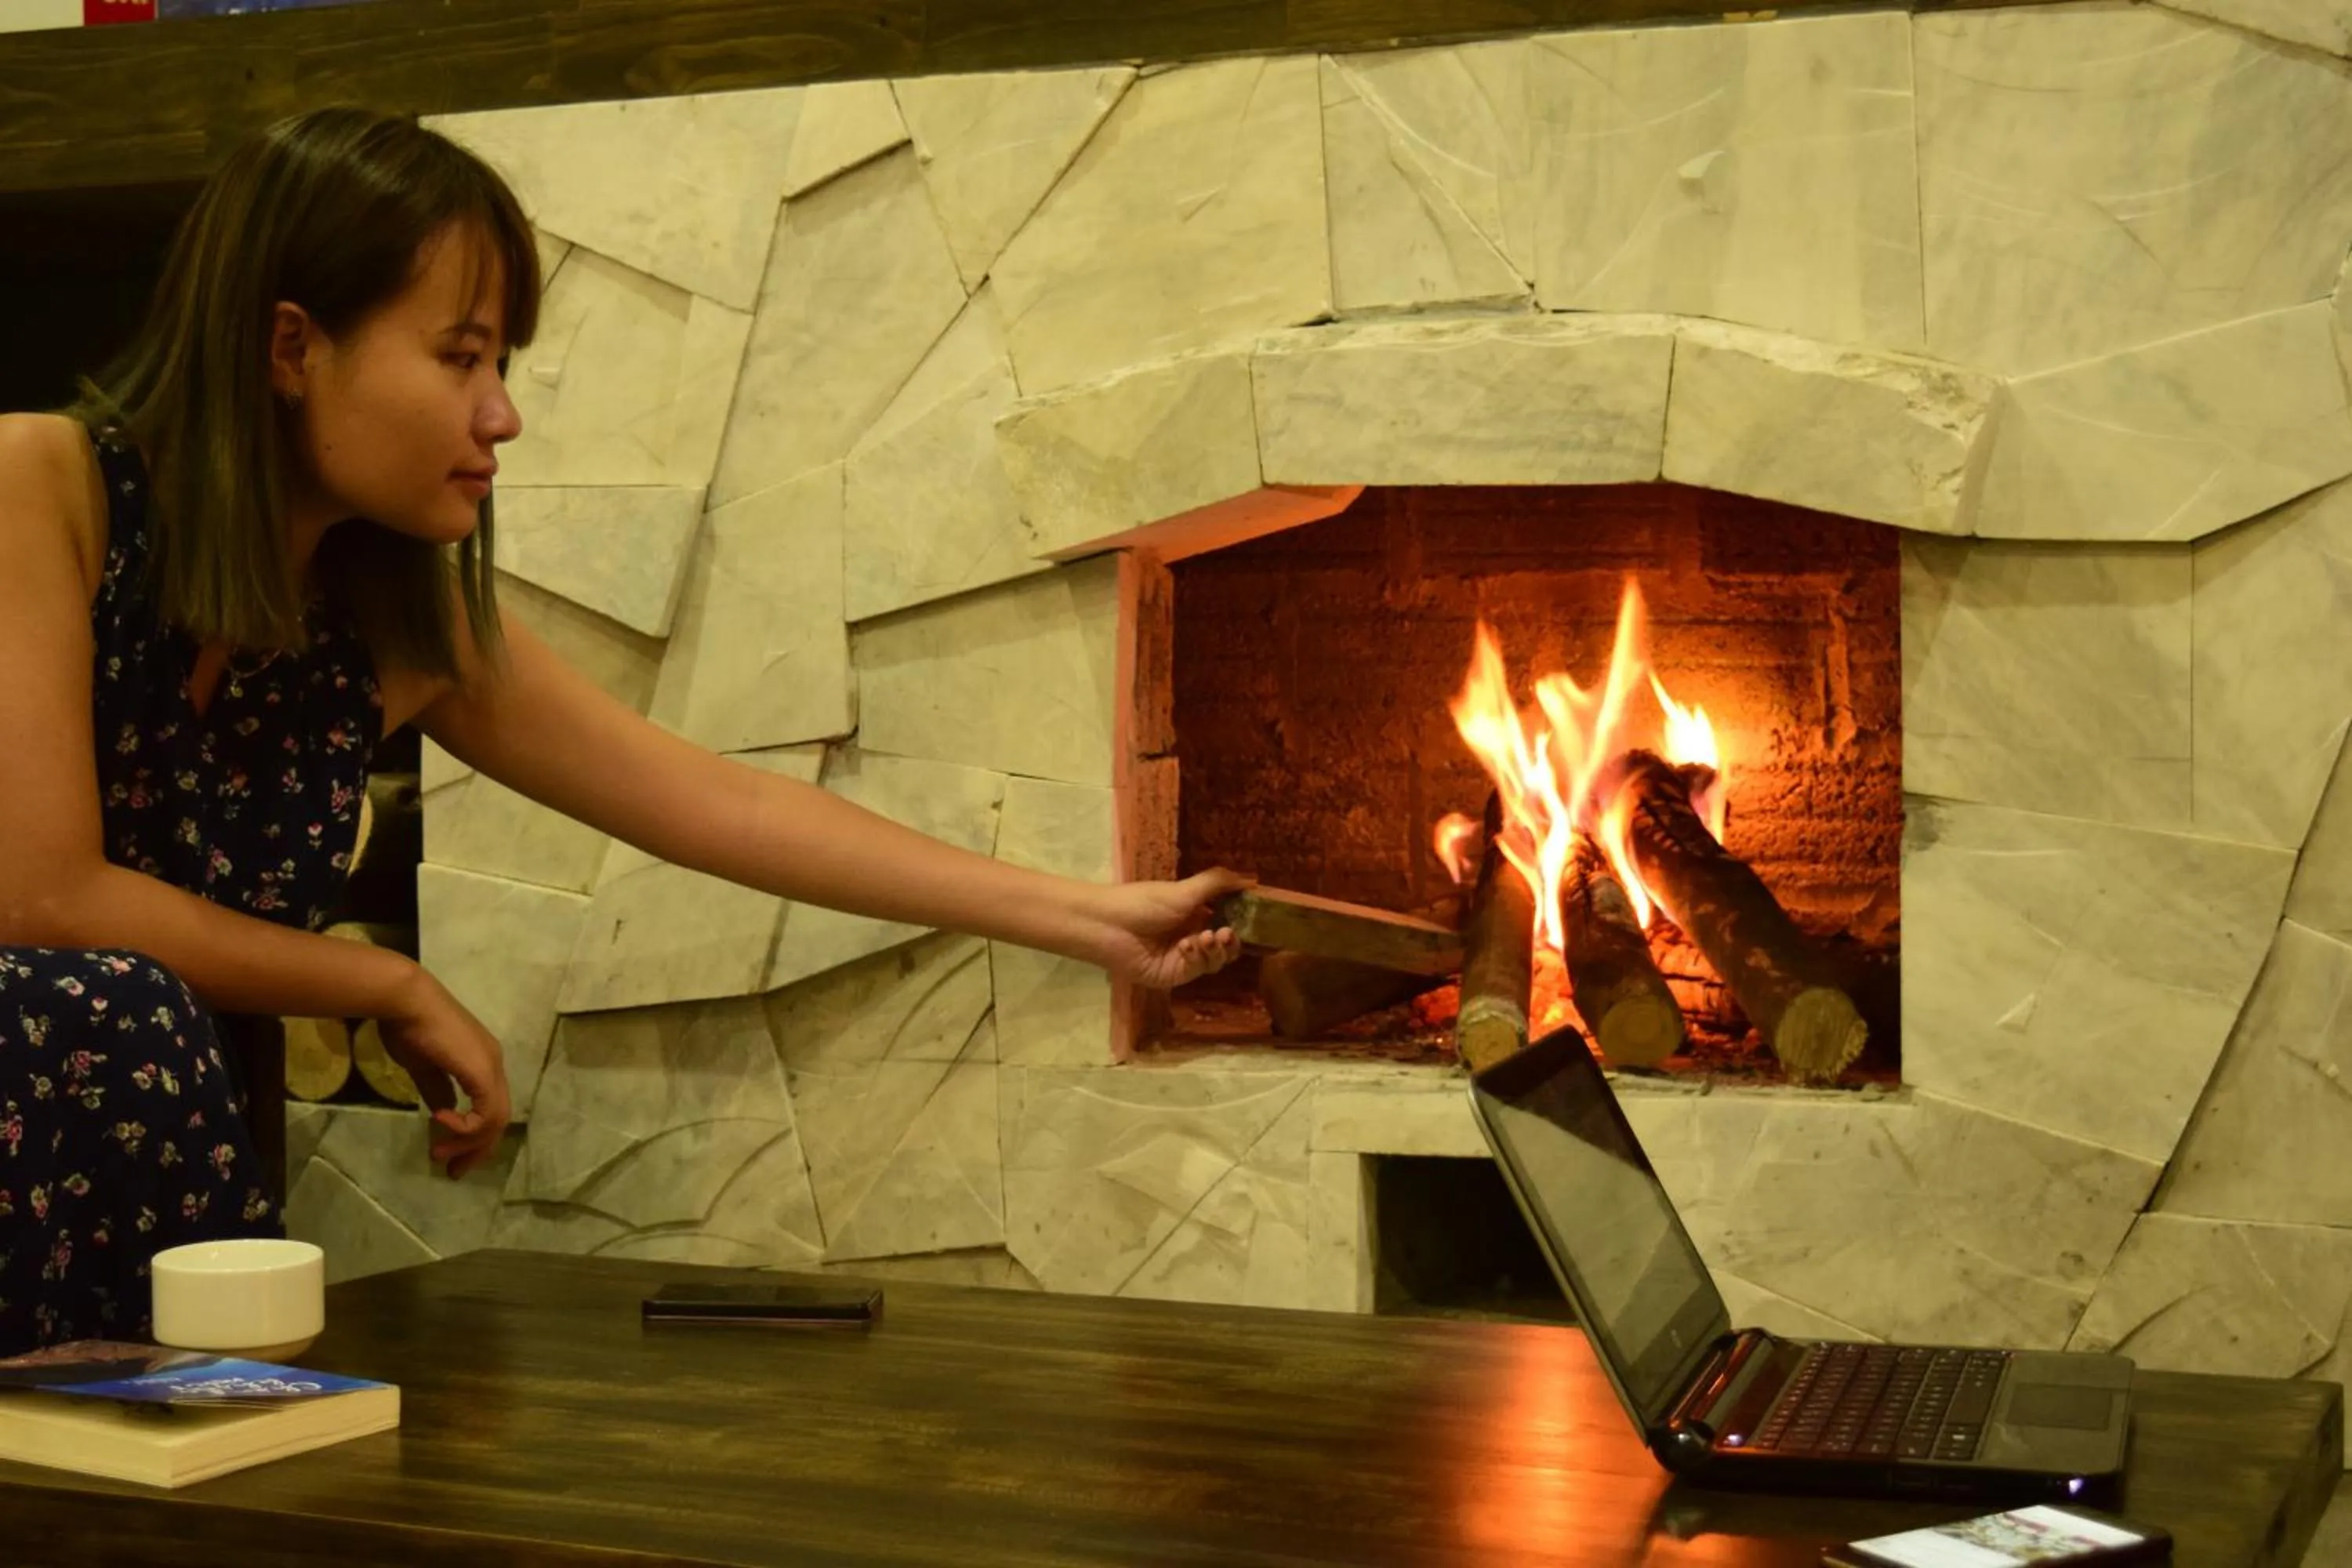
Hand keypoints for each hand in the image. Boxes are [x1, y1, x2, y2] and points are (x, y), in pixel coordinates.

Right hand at [374, 965, 510, 1178]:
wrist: (405, 1001)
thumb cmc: (409, 1027)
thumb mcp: (424, 1067)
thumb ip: (437, 1089)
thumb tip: (443, 1112)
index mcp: (482, 1063)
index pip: (490, 1109)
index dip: (473, 1136)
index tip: (448, 1155)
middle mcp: (493, 1065)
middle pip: (498, 1119)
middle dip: (476, 1150)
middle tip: (454, 1171)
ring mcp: (491, 1066)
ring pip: (495, 1119)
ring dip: (468, 1143)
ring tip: (439, 1153)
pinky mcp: (482, 1069)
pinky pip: (487, 1112)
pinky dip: (466, 1126)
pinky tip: (440, 1122)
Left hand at [1090, 868, 1250, 988]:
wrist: (1109, 926)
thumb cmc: (1144, 902)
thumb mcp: (1184, 889)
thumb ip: (1218, 883)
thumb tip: (1252, 879)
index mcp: (1194, 913)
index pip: (1227, 920)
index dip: (1241, 921)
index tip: (1253, 918)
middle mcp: (1192, 935)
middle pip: (1225, 945)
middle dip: (1231, 940)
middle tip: (1227, 933)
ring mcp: (1184, 958)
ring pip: (1216, 960)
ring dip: (1216, 949)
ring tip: (1206, 938)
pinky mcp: (1174, 976)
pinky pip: (1198, 970)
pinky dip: (1198, 958)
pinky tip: (1186, 946)